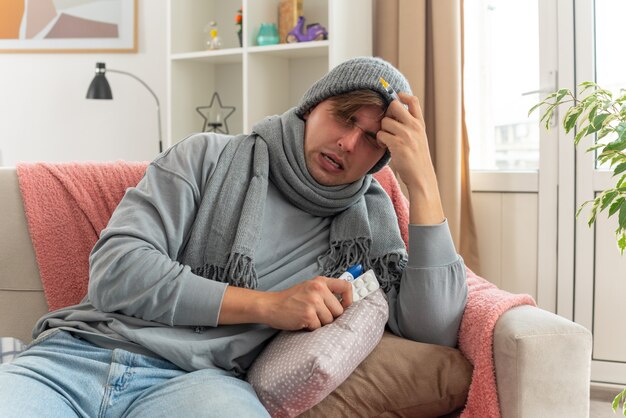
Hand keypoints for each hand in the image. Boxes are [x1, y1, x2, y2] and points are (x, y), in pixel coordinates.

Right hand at [260, 277, 352, 330]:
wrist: (270, 305)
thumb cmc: (290, 299)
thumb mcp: (309, 288)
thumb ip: (325, 293)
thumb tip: (343, 306)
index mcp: (320, 282)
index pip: (346, 287)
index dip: (349, 300)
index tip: (344, 307)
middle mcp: (318, 289)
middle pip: (339, 310)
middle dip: (330, 317)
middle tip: (317, 315)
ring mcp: (313, 302)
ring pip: (329, 321)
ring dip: (320, 323)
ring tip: (308, 317)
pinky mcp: (308, 314)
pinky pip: (318, 327)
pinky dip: (311, 328)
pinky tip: (302, 321)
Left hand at [377, 93, 444, 223]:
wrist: (421, 178)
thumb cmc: (417, 160)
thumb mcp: (419, 139)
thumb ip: (410, 127)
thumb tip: (393, 115)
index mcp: (420, 124)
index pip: (413, 101)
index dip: (402, 96)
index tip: (397, 98)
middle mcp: (414, 126)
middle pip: (394, 105)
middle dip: (387, 113)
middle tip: (388, 125)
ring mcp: (406, 135)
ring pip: (385, 121)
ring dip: (382, 131)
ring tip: (387, 141)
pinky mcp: (398, 144)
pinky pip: (381, 134)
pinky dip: (380, 141)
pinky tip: (386, 147)